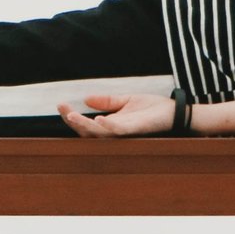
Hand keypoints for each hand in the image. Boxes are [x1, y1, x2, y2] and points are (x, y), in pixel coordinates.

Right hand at [57, 93, 173, 137]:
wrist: (174, 111)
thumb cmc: (152, 109)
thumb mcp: (126, 100)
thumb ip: (108, 101)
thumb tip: (86, 99)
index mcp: (111, 124)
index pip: (87, 124)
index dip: (72, 116)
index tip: (60, 105)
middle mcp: (115, 132)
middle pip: (88, 132)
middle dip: (73, 121)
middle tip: (62, 109)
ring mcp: (125, 132)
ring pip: (100, 134)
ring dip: (84, 126)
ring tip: (71, 117)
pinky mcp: (136, 129)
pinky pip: (119, 131)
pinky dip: (108, 126)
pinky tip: (98, 119)